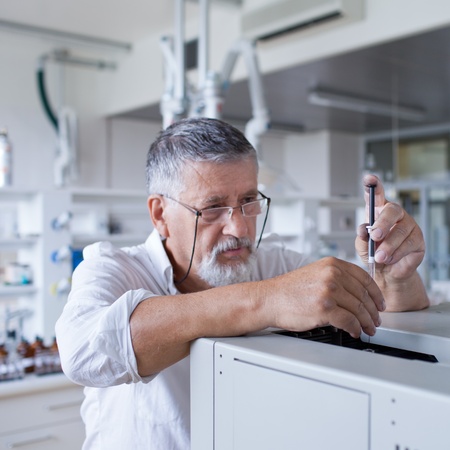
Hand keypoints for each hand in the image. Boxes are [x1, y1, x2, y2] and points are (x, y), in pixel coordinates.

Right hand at [264, 257, 384, 337]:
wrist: (270, 299)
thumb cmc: (289, 290)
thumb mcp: (315, 274)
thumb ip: (336, 278)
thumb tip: (356, 293)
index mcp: (331, 264)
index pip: (364, 278)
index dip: (376, 294)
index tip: (379, 303)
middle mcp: (332, 275)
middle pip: (363, 295)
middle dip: (373, 311)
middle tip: (375, 320)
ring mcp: (329, 291)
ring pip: (359, 309)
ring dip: (367, 322)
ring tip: (368, 328)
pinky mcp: (324, 308)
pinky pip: (349, 321)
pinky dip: (355, 328)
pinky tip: (355, 331)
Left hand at [355, 174, 424, 281]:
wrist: (386, 272)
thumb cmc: (373, 253)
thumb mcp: (362, 246)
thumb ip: (362, 237)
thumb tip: (363, 230)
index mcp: (378, 211)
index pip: (376, 195)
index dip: (373, 186)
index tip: (368, 178)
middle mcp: (395, 215)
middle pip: (392, 211)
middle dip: (382, 223)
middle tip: (374, 235)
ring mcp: (409, 225)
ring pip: (400, 232)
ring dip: (388, 246)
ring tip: (379, 257)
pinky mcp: (418, 239)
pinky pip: (408, 245)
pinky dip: (396, 254)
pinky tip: (390, 259)